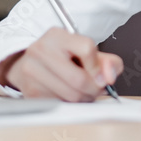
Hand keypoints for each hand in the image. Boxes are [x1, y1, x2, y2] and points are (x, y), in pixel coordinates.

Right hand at [0, 27, 122, 101]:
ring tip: (83, 91)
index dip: (98, 66)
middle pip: (79, 79)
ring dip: (84, 98)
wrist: (30, 64)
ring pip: (71, 95)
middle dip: (94, 88)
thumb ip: (106, 61)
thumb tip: (109, 76)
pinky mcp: (30, 91)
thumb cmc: (62, 57)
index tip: (100, 73)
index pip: (87, 48)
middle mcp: (40, 50)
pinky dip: (71, 104)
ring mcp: (32, 71)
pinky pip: (61, 105)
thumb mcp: (84, 51)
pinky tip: (68, 95)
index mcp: (56, 35)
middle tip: (96, 88)